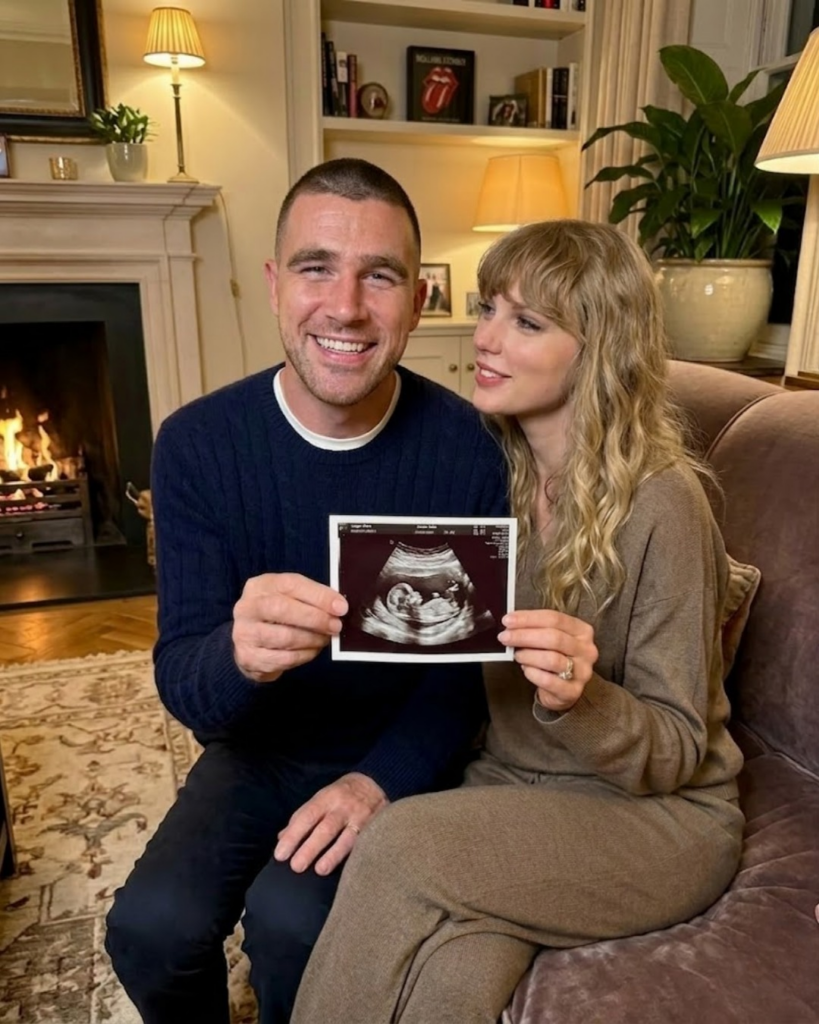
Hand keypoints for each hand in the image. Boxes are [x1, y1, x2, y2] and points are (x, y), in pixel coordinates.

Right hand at [232, 572, 347, 682]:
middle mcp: (247, 607)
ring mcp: (244, 633)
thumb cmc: (276, 617)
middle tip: (336, 626)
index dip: (318, 595)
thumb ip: (311, 598)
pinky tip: (312, 650)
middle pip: (282, 609)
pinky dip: (304, 655)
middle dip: (315, 618)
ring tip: (325, 639)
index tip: (340, 607)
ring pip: (284, 637)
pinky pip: (284, 659)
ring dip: (312, 639)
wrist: (249, 644)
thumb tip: (339, 606)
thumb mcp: (289, 598)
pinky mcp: (249, 657)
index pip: (290, 584)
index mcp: (260, 586)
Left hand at [273, 772, 388, 874]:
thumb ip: (302, 817)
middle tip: (296, 866)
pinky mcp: (374, 829)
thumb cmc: (341, 795)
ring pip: (346, 838)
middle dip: (310, 848)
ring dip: (333, 855)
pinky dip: (354, 856)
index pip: (306, 817)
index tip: (280, 854)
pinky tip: (348, 870)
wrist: (376, 783)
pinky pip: (364, 844)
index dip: (293, 836)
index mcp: (326, 799)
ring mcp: (360, 819)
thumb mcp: (321, 798)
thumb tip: (281, 838)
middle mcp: (342, 808)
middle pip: (325, 829)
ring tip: (320, 870)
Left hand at [499, 609, 597, 712]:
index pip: (555, 618)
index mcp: (582, 630)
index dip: (529, 618)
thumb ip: (536, 628)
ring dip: (528, 655)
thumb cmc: (555, 657)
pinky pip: (549, 681)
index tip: (508, 621)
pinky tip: (526, 670)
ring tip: (517, 655)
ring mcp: (583, 671)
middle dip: (524, 636)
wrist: (563, 689)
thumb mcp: (550, 639)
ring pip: (552, 659)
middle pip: (553, 637)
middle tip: (505, 637)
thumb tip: (511, 623)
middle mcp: (586, 650)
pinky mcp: (573, 691)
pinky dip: (533, 673)